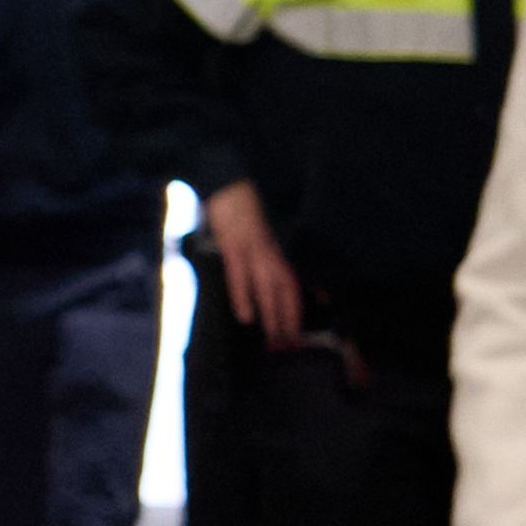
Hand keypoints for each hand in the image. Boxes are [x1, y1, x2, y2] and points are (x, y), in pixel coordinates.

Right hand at [200, 182, 306, 351]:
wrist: (226, 183)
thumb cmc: (241, 209)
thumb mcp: (258, 231)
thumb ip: (268, 254)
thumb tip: (278, 278)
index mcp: (276, 247)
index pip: (291, 281)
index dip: (296, 306)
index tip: (298, 330)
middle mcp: (270, 250)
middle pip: (285, 288)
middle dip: (288, 315)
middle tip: (290, 343)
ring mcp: (252, 247)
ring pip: (267, 286)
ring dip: (272, 312)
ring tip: (274, 337)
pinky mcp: (233, 245)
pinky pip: (240, 276)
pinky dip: (244, 297)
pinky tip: (246, 316)